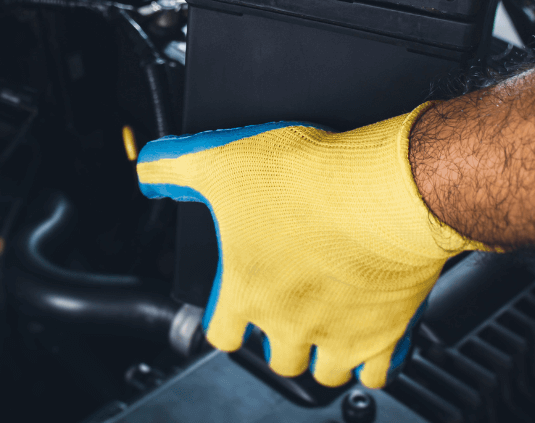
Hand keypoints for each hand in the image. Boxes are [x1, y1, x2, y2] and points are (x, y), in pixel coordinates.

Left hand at [136, 104, 481, 387]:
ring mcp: (339, 335)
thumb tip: (149, 168)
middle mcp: (289, 324)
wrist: (385, 191)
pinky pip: (378, 372)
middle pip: (276, 357)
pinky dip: (374, 361)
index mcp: (246, 292)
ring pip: (324, 371)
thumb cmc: (309, 180)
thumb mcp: (223, 160)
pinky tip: (374, 337)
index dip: (227, 318)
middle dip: (277, 337)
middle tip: (288, 307)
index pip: (222, 333)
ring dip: (323, 354)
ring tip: (328, 327)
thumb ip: (177, 167)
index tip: (237, 305)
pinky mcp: (386, 334)